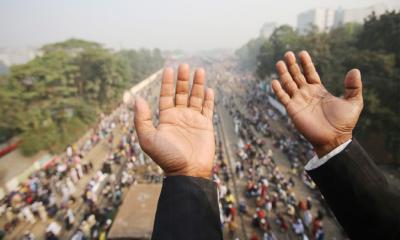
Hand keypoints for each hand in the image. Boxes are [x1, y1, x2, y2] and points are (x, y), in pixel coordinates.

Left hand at [134, 64, 214, 178]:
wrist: (187, 172)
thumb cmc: (166, 156)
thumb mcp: (148, 138)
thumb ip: (142, 119)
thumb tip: (137, 99)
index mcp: (166, 118)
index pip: (167, 95)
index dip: (167, 82)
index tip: (169, 68)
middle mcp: (180, 117)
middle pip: (181, 93)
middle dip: (183, 79)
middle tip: (184, 65)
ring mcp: (193, 120)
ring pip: (196, 98)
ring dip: (197, 84)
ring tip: (199, 70)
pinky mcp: (206, 126)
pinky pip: (208, 109)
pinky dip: (208, 99)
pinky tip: (208, 89)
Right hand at [271, 51, 362, 156]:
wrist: (334, 139)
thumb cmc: (344, 123)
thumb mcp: (354, 102)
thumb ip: (354, 87)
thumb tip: (354, 70)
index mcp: (319, 90)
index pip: (310, 73)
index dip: (306, 63)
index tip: (302, 53)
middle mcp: (307, 94)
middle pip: (297, 76)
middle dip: (292, 65)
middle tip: (288, 53)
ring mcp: (298, 101)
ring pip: (288, 84)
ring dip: (284, 74)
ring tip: (279, 62)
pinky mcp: (293, 110)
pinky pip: (283, 98)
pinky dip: (278, 90)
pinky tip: (274, 81)